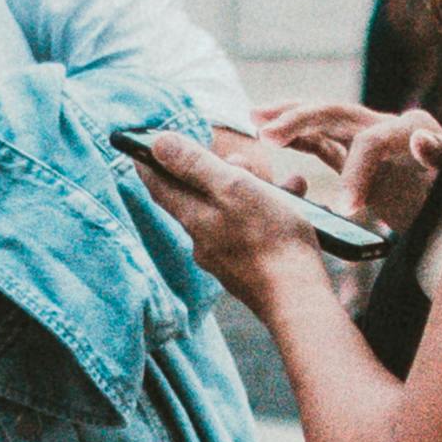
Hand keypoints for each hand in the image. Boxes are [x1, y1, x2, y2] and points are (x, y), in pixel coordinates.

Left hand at [127, 126, 322, 308]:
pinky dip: (273, 212)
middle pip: (200, 196)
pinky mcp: (252, 268)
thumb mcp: (232, 188)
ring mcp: (228, 257)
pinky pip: (255, 231)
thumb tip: (158, 143)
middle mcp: (204, 240)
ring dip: (256, 190)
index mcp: (194, 218)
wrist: (299, 298)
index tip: (143, 146)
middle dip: (219, 171)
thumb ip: (195, 165)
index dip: (151, 163)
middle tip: (243, 160)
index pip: (160, 186)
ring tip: (284, 183)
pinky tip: (297, 205)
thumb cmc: (269, 239)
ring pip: (233, 211)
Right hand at [247, 102, 441, 229]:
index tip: (345, 211)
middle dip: (299, 121)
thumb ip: (441, 157)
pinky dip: (297, 138)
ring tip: (255, 118)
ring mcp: (369, 139)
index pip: (369, 141)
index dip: (355, 174)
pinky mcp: (358, 157)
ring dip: (289, 118)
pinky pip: (322, 142)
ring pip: (322, 120)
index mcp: (409, 130)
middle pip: (336, 113)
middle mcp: (387, 127)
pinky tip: (270, 138)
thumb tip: (418, 138)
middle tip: (266, 136)